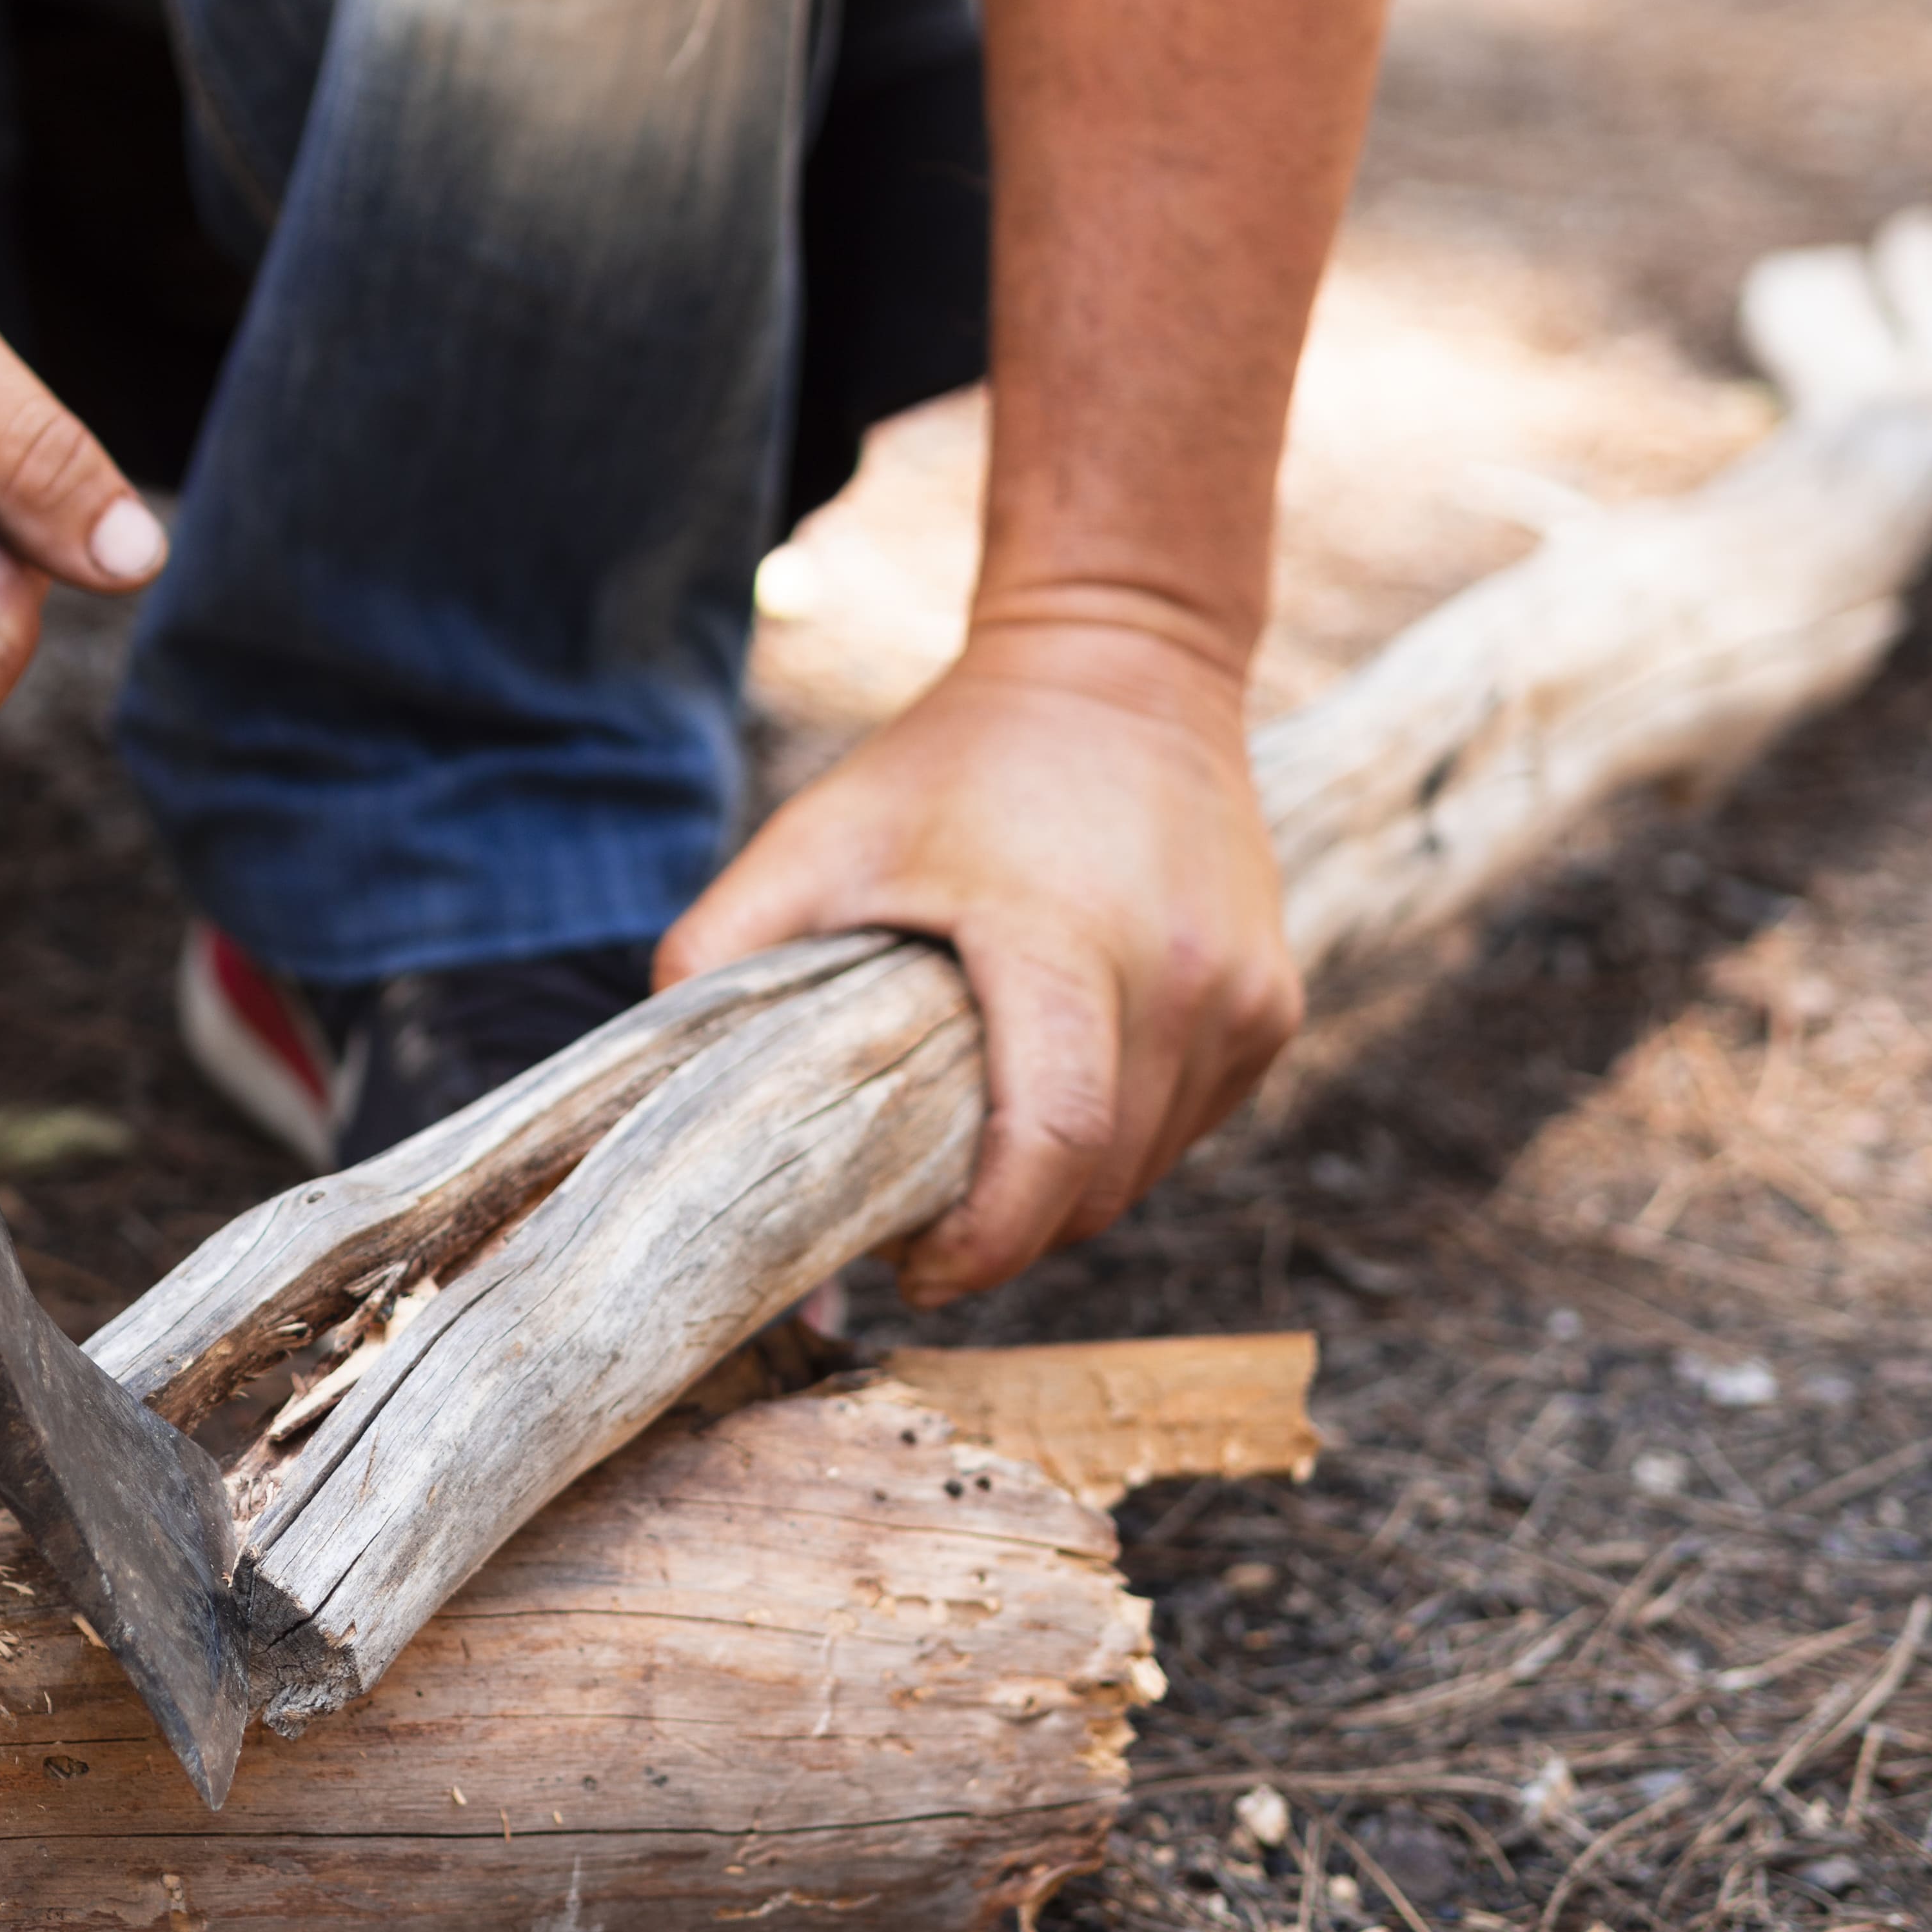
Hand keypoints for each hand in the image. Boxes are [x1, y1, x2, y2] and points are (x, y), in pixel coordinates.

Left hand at [655, 618, 1300, 1303]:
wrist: (1122, 660)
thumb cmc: (944, 764)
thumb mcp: (807, 843)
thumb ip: (713, 965)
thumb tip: (660, 1138)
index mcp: (1062, 939)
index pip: (1049, 1146)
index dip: (980, 1244)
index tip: (910, 1270)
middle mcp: (1180, 977)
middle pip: (1093, 1186)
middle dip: (1004, 1234)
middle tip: (918, 1222)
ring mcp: (1242, 997)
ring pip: (1143, 1171)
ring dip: (1058, 1194)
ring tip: (976, 1152)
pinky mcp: (1271, 1008)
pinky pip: (1183, 1127)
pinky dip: (1115, 1143)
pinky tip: (1051, 1090)